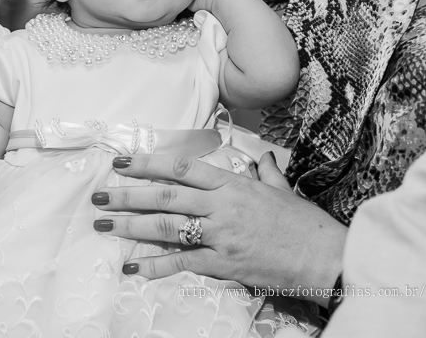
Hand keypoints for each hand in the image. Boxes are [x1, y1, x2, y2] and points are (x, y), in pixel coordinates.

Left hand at [92, 152, 346, 305]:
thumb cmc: (306, 225)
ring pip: (166, 228)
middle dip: (126, 195)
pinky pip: (182, 263)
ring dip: (130, 226)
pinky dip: (155, 265)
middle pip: (164, 197)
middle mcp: (221, 206)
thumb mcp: (283, 191)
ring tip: (103, 226)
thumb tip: (260, 160)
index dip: (148, 163)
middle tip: (98, 195)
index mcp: (232, 184)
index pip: (181, 167)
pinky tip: (133, 266)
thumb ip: (265, 173)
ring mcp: (220, 235)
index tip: (121, 161)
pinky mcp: (223, 264)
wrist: (327, 259)